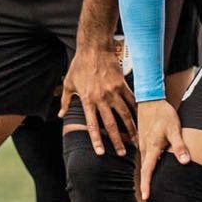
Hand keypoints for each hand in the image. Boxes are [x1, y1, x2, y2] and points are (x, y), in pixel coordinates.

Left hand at [61, 39, 134, 155]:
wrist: (94, 48)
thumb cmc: (80, 65)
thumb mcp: (68, 83)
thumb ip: (66, 101)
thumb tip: (61, 115)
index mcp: (88, 100)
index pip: (93, 125)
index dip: (97, 140)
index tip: (102, 153)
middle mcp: (102, 98)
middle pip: (111, 124)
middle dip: (118, 140)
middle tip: (123, 153)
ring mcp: (114, 92)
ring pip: (125, 114)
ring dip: (131, 128)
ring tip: (135, 139)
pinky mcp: (123, 84)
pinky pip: (131, 100)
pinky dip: (136, 111)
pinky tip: (139, 119)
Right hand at [136, 99, 186, 201]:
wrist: (151, 99)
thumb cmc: (164, 113)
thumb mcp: (174, 128)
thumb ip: (179, 145)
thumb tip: (185, 161)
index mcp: (151, 147)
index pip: (147, 171)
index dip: (146, 185)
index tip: (145, 198)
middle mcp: (145, 147)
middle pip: (145, 169)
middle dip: (146, 183)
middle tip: (149, 197)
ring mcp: (143, 143)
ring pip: (145, 162)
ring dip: (147, 174)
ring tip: (151, 186)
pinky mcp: (145, 139)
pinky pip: (146, 155)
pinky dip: (149, 164)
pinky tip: (154, 166)